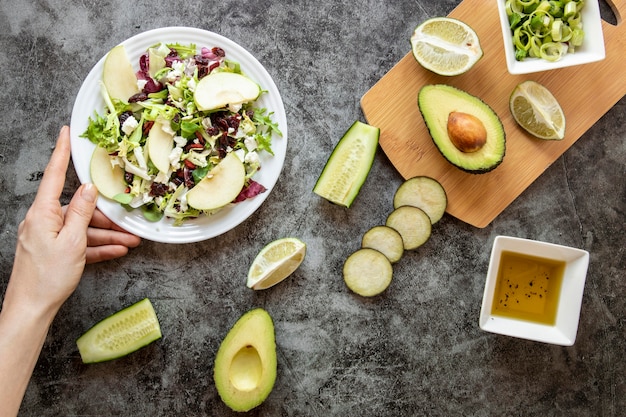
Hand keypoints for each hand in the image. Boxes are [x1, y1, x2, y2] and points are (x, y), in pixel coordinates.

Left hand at [6, 126, 140, 316]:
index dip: (61, 152)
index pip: (54, 176)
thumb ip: (82, 213)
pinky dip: (97, 247)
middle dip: (106, 217)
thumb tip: (89, 188)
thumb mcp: (72, 241)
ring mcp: (48, 237)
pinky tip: (118, 251)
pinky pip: (79, 244)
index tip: (66, 133)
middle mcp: (43, 222)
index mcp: (42, 214)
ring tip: (131, 241)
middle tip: (130, 223)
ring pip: (83, 229)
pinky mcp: (54, 252)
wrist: (32, 309)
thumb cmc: (48, 276)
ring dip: (107, 236)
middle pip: (79, 210)